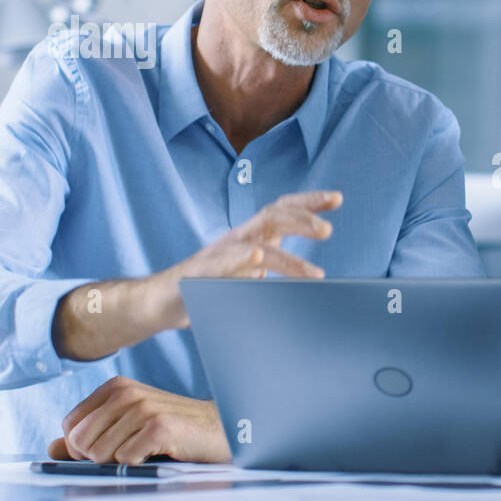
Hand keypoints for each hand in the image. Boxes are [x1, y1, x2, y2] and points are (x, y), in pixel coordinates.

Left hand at [46, 376, 230, 463]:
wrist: (218, 429)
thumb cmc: (172, 429)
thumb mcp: (125, 426)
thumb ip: (88, 435)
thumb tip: (50, 448)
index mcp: (115, 387)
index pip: (70, 425)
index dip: (81, 446)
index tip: (110, 447)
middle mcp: (126, 393)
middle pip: (78, 441)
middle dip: (96, 457)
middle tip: (128, 453)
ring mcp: (142, 408)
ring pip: (99, 454)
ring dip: (120, 462)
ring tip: (145, 451)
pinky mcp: (159, 426)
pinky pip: (124, 460)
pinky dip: (138, 464)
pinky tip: (157, 453)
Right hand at [150, 190, 341, 328]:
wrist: (163, 302)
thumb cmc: (212, 286)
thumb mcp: (253, 276)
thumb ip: (278, 272)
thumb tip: (316, 279)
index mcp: (253, 236)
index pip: (282, 210)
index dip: (309, 202)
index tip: (337, 198)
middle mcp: (238, 238)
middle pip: (272, 217)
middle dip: (301, 220)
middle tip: (327, 230)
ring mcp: (218, 254)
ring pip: (254, 246)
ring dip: (287, 260)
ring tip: (314, 275)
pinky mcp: (198, 274)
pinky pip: (221, 264)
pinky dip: (240, 260)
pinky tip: (258, 260)